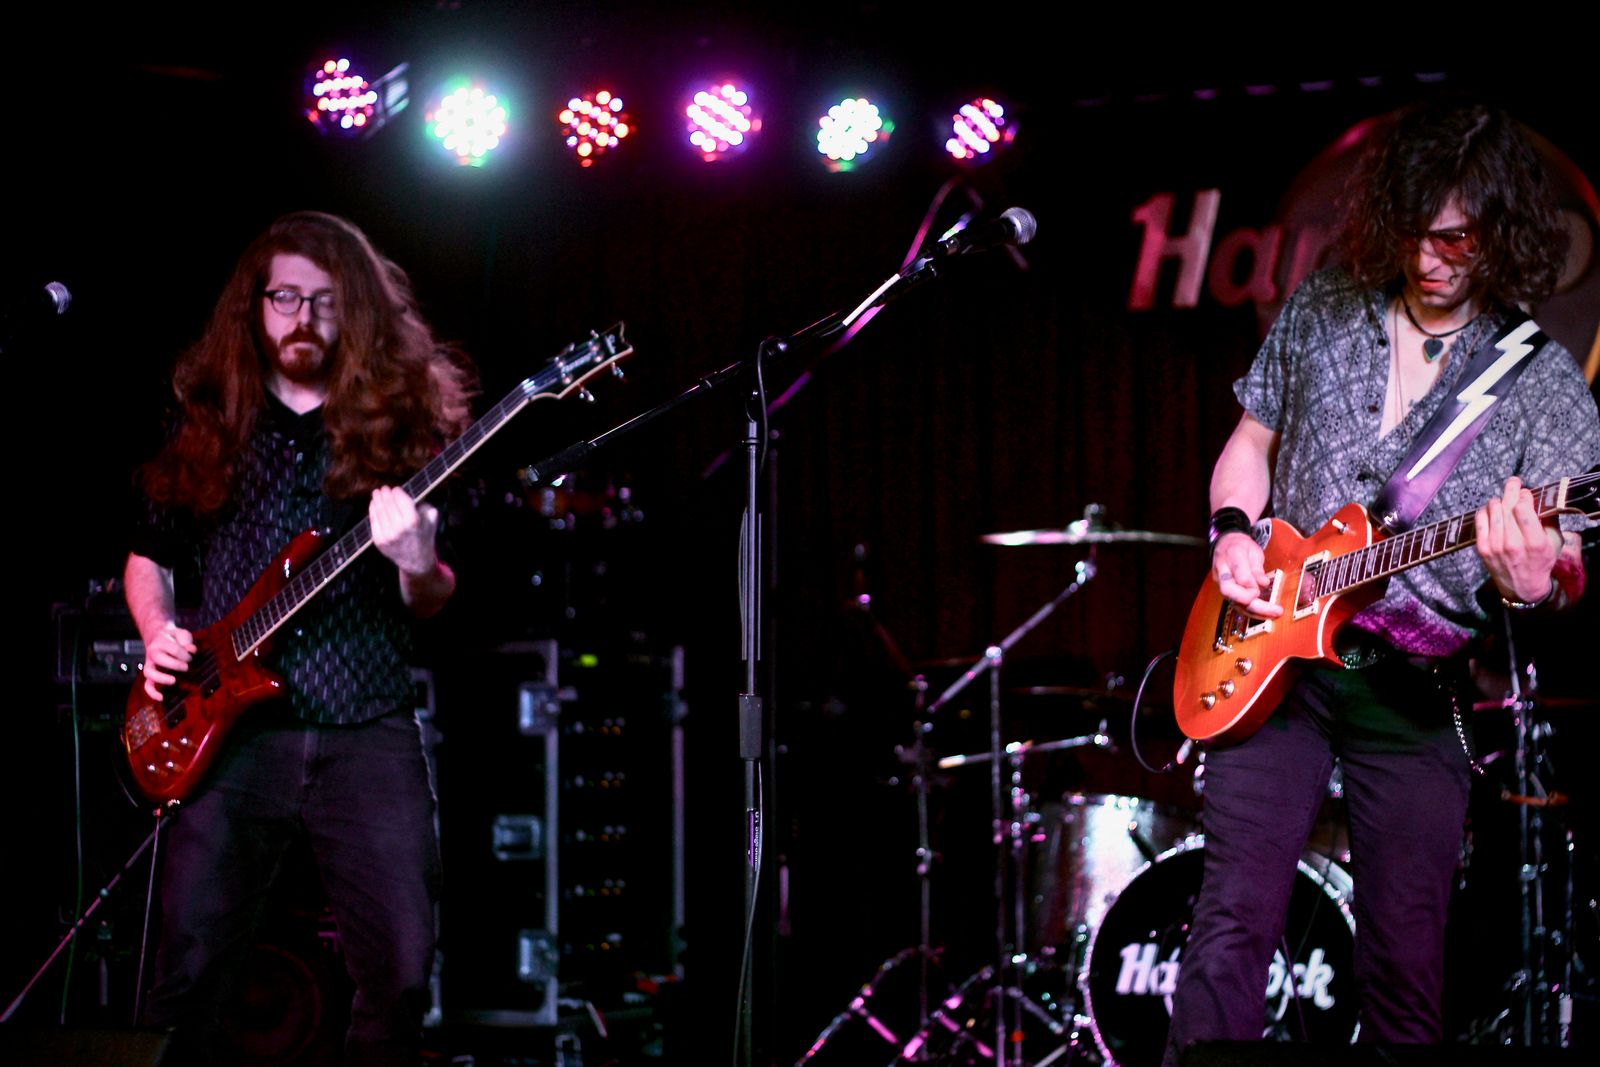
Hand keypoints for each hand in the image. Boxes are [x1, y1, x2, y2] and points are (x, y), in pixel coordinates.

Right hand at [141, 621, 194, 700]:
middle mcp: (153, 653)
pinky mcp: (150, 673)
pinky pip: (147, 684)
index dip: (184, 654)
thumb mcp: (181, 634)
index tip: (191, 657)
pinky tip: (161, 698)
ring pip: (149, 672)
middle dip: (175, 664)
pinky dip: (152, 692)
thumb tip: (192, 650)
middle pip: (159, 659)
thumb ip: (186, 640)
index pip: (173, 649)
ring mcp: (150, 664)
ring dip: (161, 678)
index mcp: (161, 642)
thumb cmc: (174, 637)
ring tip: (174, 681)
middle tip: (186, 667)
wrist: (158, 636)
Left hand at [370, 486, 440, 576]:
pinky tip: (373, 504)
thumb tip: (409, 496)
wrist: (417, 561)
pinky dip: (372, 511)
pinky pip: (373, 522)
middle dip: (385, 494)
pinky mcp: (379, 541)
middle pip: (389, 504)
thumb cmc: (424, 536)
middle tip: (383, 488)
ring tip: (377, 493)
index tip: (395, 488)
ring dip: (377, 500)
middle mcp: (399, 529)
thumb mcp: (432, 520)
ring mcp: (387, 535)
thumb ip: (425, 506)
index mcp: (414, 521)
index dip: (397, 492)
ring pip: (379, 512)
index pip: (402, 500)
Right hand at [1212, 529, 1282, 617]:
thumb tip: (1263, 583)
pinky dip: (1252, 612)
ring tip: (1274, 613)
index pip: (1238, 572)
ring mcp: (1221, 584)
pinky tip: (1265, 614)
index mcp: (1230, 556)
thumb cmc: (1240, 547)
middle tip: (1274, 609)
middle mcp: (1222, 572)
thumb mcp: (1252, 550)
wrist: (1225, 545)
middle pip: (1230, 591)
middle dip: (1252, 603)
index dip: (1250, 582)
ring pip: (1233, 602)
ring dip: (1255, 611)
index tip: (1263, 584)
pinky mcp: (1226, 593)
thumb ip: (1256, 567)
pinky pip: (1237, 605)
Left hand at [1476, 476, 1558, 603]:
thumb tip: (1539, 497)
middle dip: (1511, 490)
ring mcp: (1495, 546)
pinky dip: (1485, 511)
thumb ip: (1548, 520)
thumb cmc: (1541, 561)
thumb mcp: (1554, 542)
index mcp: (1534, 542)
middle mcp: (1513, 543)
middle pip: (1507, 506)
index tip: (1526, 492)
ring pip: (1492, 509)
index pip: (1522, 509)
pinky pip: (1480, 520)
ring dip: (1499, 501)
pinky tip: (1492, 510)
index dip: (1523, 495)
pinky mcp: (1482, 548)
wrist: (1522, 587)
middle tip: (1513, 482)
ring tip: (1505, 501)